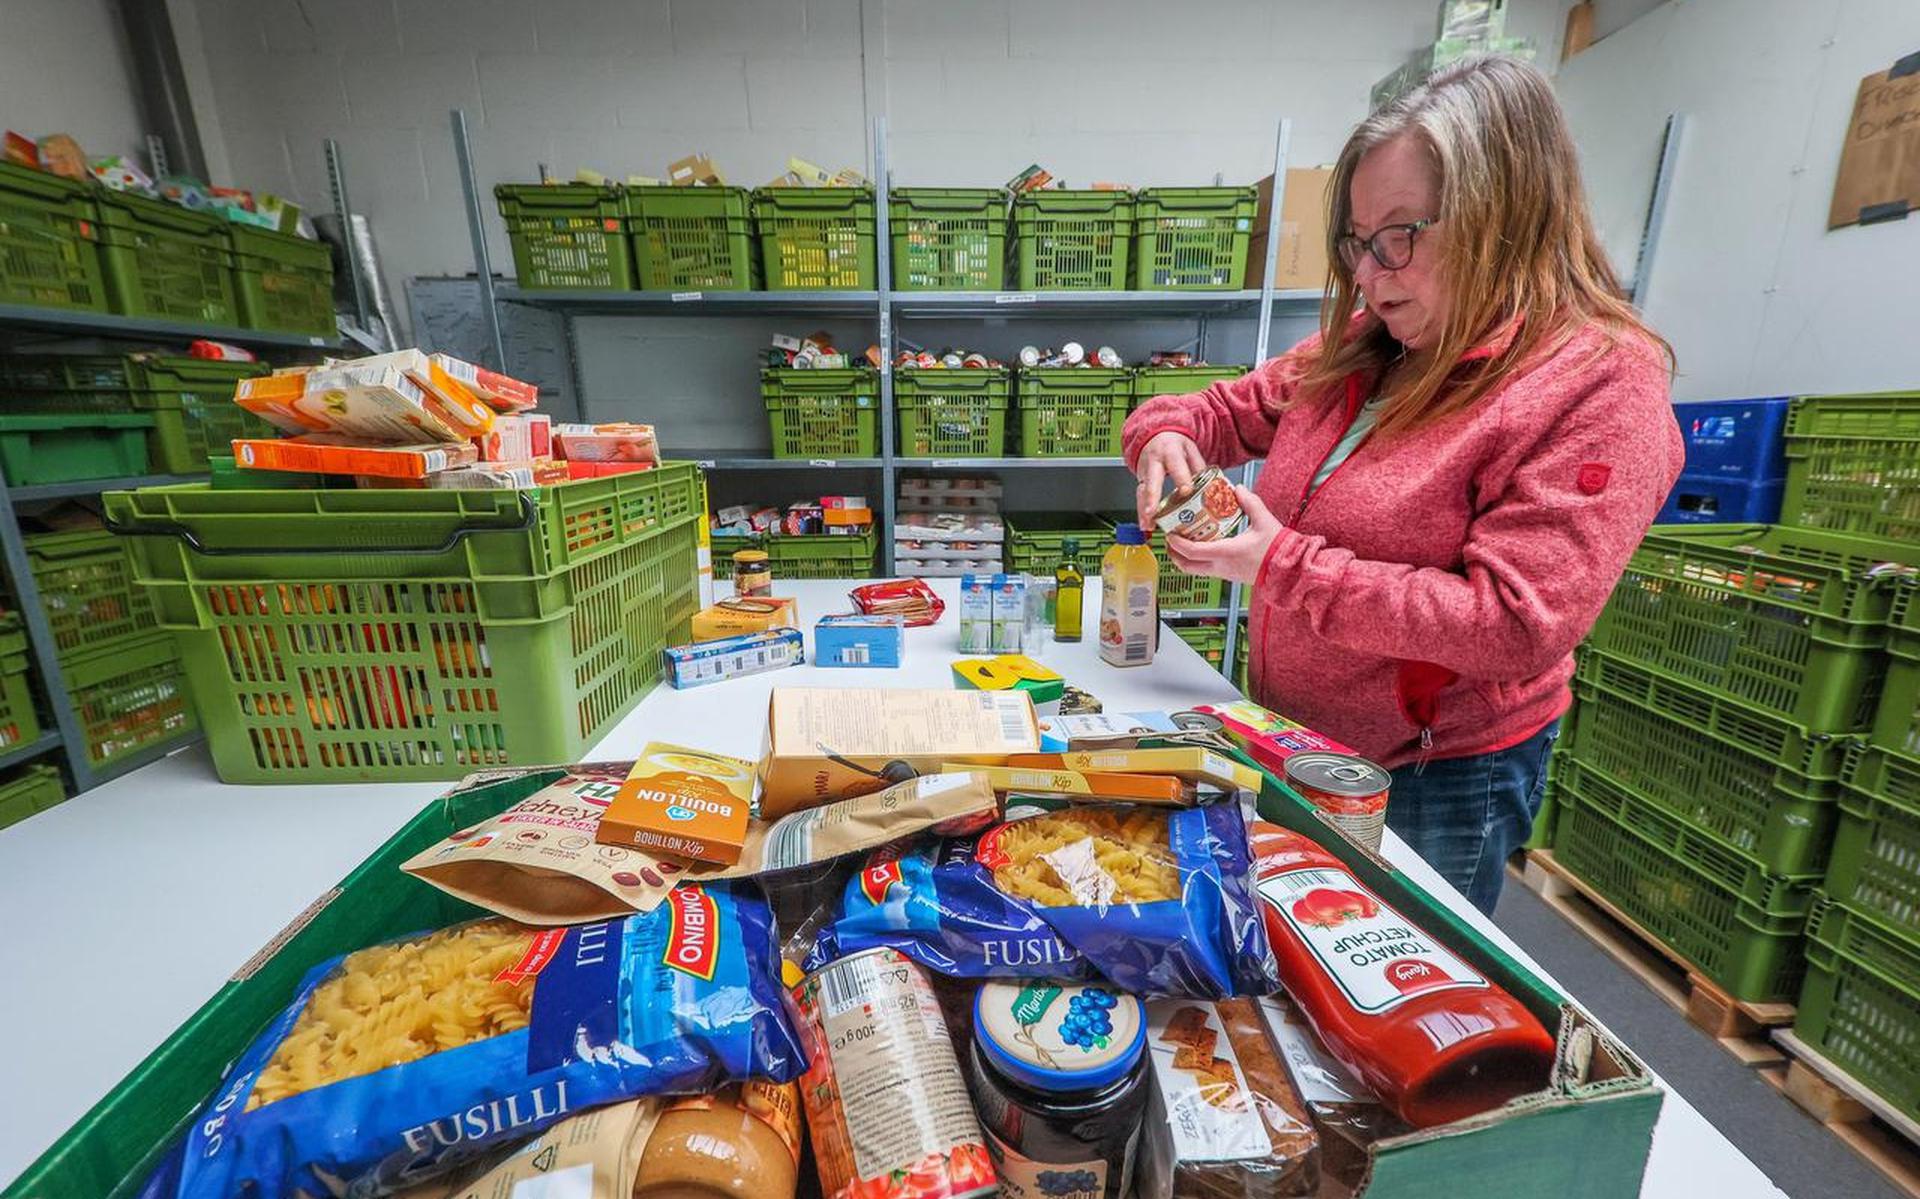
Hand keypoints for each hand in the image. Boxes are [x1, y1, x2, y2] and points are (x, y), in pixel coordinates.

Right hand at [1134, 431, 1206, 527]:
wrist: (1156, 435)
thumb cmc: (1174, 445)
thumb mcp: (1191, 450)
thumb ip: (1199, 467)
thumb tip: (1211, 486)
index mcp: (1170, 451)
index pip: (1175, 464)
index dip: (1181, 477)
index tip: (1186, 490)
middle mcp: (1154, 461)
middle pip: (1152, 480)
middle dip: (1152, 497)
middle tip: (1152, 512)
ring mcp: (1144, 471)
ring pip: (1142, 491)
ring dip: (1143, 509)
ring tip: (1147, 525)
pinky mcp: (1140, 480)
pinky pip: (1140, 496)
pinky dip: (1142, 511)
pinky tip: (1146, 524)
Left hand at [1163, 486, 1281, 585]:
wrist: (1289, 570)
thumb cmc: (1278, 548)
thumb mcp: (1264, 520)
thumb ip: (1250, 502)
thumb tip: (1237, 488)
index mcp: (1227, 553)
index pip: (1193, 552)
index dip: (1177, 544)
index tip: (1170, 534)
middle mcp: (1222, 567)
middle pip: (1187, 566)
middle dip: (1173, 554)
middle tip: (1170, 540)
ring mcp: (1224, 574)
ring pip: (1195, 571)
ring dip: (1183, 559)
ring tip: (1181, 544)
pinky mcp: (1229, 576)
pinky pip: (1205, 571)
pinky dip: (1196, 561)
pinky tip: (1200, 547)